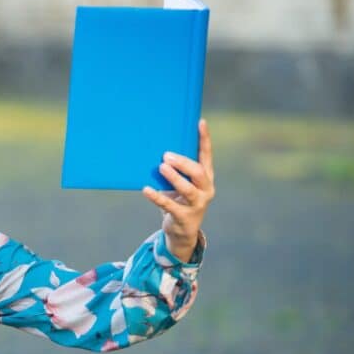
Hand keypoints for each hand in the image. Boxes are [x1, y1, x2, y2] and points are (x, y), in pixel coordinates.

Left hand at [142, 117, 215, 259]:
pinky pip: (169, 205)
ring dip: (174, 177)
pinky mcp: (184, 216)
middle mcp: (205, 189)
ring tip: (161, 167)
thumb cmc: (179, 200)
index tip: (200, 122)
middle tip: (166, 155)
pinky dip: (157, 197)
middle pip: (199, 172)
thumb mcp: (181, 184)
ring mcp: (196, 204)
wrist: (182, 231)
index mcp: (205, 178)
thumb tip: (154, 148)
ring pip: (188, 189)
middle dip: (183, 162)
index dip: (204, 139)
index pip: (207, 156)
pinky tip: (146, 190)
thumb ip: (175, 170)